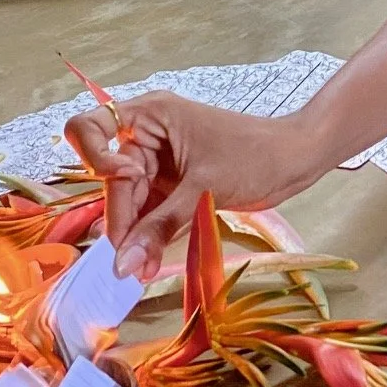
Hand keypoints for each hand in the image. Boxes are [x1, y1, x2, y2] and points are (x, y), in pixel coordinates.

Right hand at [64, 92, 316, 277]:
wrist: (297, 160)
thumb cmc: (255, 154)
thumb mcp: (204, 188)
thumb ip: (161, 226)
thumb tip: (123, 264)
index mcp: (149, 115)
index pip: (90, 127)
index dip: (93, 156)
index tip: (121, 179)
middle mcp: (146, 137)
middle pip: (111, 180)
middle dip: (122, 219)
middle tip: (129, 261)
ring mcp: (159, 164)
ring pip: (130, 203)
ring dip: (135, 236)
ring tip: (142, 271)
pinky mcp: (172, 187)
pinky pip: (149, 214)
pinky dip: (150, 238)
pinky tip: (150, 264)